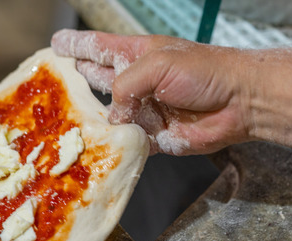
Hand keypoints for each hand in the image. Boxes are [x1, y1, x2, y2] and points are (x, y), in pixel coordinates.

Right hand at [51, 29, 262, 154]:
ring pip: (105, 116)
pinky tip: (90, 147)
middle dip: (74, 79)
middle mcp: (136, 82)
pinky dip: (109, 145)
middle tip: (52, 82)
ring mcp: (142, 110)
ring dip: (87, 119)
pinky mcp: (150, 136)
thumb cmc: (205, 72)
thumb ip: (125, 86)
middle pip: (96, 79)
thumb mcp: (157, 65)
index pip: (98, 48)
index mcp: (136, 56)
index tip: (56, 44)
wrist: (239, 103)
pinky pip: (123, 143)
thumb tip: (112, 116)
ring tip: (62, 119)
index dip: (76, 46)